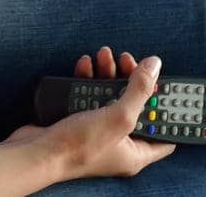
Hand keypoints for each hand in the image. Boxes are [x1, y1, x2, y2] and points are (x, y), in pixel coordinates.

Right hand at [5, 50, 173, 181]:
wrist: (36, 152)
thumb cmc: (79, 146)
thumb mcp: (119, 117)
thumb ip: (140, 91)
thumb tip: (155, 66)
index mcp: (136, 152)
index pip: (164, 132)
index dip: (169, 109)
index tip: (170, 85)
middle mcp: (119, 143)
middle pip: (136, 106)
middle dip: (134, 81)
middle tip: (130, 61)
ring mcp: (98, 130)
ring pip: (111, 95)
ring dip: (109, 72)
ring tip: (105, 55)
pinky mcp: (79, 119)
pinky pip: (89, 94)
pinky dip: (88, 77)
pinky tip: (85, 64)